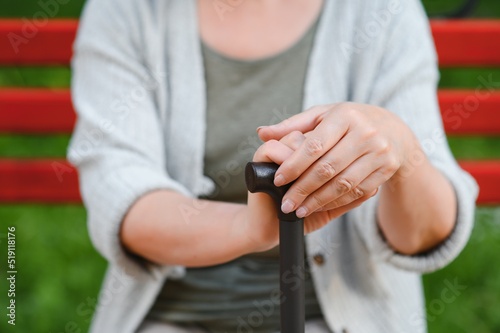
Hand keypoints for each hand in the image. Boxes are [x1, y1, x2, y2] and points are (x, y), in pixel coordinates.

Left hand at [256, 102, 414, 219]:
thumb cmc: (349, 122)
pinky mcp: (387, 169)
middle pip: (328, 168)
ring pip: (343, 184)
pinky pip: (358, 192)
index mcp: (345, 116)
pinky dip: (337, 202)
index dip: (294, 165)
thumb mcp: (323, 116)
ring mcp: (379, 152)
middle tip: (286, 204)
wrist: (394, 130)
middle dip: (303, 189)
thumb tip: (261, 132)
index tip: (278, 180)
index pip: (314, 145)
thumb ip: (292, 125)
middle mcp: (365, 133)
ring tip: (299, 210)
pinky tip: (320, 207)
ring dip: (318, 201)